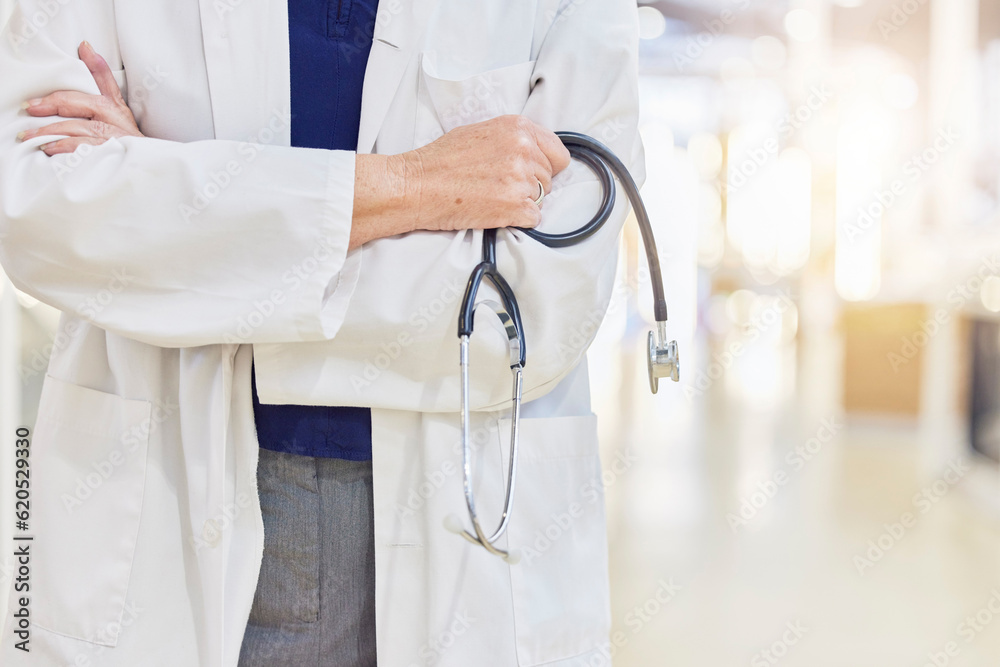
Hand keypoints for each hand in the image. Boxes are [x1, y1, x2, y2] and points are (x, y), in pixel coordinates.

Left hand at [17, 41, 142, 154]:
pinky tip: (50, 149)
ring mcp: (113, 137)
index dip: (96, 64)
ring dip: (53, 131)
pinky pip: (83, 149)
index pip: (107, 81)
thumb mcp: (117, 111)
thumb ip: (101, 83)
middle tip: (32, 107)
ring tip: (33, 136)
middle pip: (83, 103)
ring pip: (79, 128)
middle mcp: (116, 119)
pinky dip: (64, 148)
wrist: (143, 167)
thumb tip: (86, 49)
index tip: (84, 48)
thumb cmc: (125, 140)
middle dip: (55, 103)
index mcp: (115, 107)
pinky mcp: (110, 154)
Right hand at [351, 115, 570, 248]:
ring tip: (491, 197)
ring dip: (521, 202)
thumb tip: (534, 153)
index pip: (558, 153)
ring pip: (541, 199)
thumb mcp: (481, 132)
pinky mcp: (515, 206)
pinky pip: (533, 218)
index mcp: (518, 127)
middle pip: (549, 178)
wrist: (416, 184)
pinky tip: (494, 211)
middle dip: (530, 185)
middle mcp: (523, 150)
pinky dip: (517, 220)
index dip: (546, 166)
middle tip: (499, 186)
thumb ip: (513, 139)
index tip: (533, 173)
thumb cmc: (441, 160)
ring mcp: (520, 179)